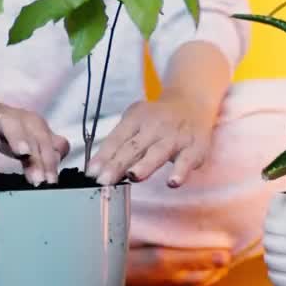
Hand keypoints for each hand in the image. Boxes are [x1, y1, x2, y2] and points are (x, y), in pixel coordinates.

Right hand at [0, 98, 69, 185]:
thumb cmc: (3, 133)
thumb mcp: (23, 147)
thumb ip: (39, 159)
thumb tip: (52, 176)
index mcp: (36, 126)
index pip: (49, 144)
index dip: (50, 163)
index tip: (51, 183)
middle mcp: (22, 119)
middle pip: (34, 136)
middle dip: (39, 157)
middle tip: (40, 178)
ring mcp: (1, 117)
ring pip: (13, 126)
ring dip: (19, 138)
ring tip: (23, 153)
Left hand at [86, 95, 212, 186]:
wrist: (192, 103)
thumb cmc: (157, 118)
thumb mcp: (135, 123)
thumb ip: (117, 145)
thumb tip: (94, 169)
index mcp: (136, 118)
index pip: (117, 139)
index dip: (103, 156)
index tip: (91, 173)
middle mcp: (155, 126)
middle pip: (134, 147)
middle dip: (118, 164)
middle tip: (104, 181)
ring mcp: (175, 137)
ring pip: (158, 152)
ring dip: (145, 165)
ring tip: (133, 176)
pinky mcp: (194, 148)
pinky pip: (187, 161)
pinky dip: (180, 171)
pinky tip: (173, 182)